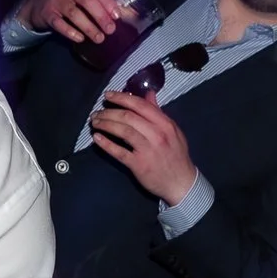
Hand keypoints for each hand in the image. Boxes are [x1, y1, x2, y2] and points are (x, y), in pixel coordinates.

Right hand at [28, 0, 120, 43]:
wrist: (40, 5)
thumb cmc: (70, 2)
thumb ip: (106, 5)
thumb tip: (131, 15)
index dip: (108, 2)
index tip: (117, 16)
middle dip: (100, 15)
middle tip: (110, 30)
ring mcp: (56, 0)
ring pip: (74, 13)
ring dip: (88, 27)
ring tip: (99, 38)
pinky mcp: (47, 13)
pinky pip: (59, 23)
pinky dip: (70, 32)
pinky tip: (80, 39)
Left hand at [88, 91, 198, 205]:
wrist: (181, 183)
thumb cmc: (176, 155)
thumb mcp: (172, 131)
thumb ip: (159, 113)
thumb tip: (148, 94)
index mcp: (165, 124)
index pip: (140, 105)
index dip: (121, 98)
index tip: (108, 95)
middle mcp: (156, 134)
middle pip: (128, 117)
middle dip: (109, 112)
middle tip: (97, 112)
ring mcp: (147, 150)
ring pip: (123, 131)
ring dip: (105, 124)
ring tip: (95, 122)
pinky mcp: (138, 164)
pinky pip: (119, 152)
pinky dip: (106, 144)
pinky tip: (97, 138)